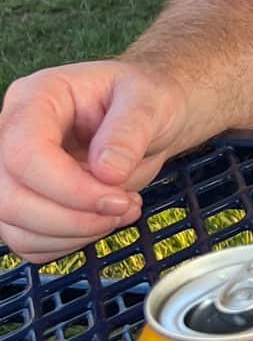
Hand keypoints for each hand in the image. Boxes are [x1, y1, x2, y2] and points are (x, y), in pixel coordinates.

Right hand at [0, 60, 189, 262]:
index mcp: (37, 97)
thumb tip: (107, 172)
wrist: (150, 118)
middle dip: (71, 217)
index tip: (116, 197)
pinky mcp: (26, 200)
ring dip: (73, 232)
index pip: (24, 153)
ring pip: (13, 225)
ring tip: (121, 210)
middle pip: (9, 196)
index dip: (67, 187)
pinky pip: (27, 240)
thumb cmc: (147, 99)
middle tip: (122, 207)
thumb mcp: (150, 102)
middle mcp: (14, 133)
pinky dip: (67, 242)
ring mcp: (15, 170)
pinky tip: (102, 220)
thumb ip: (129, 132)